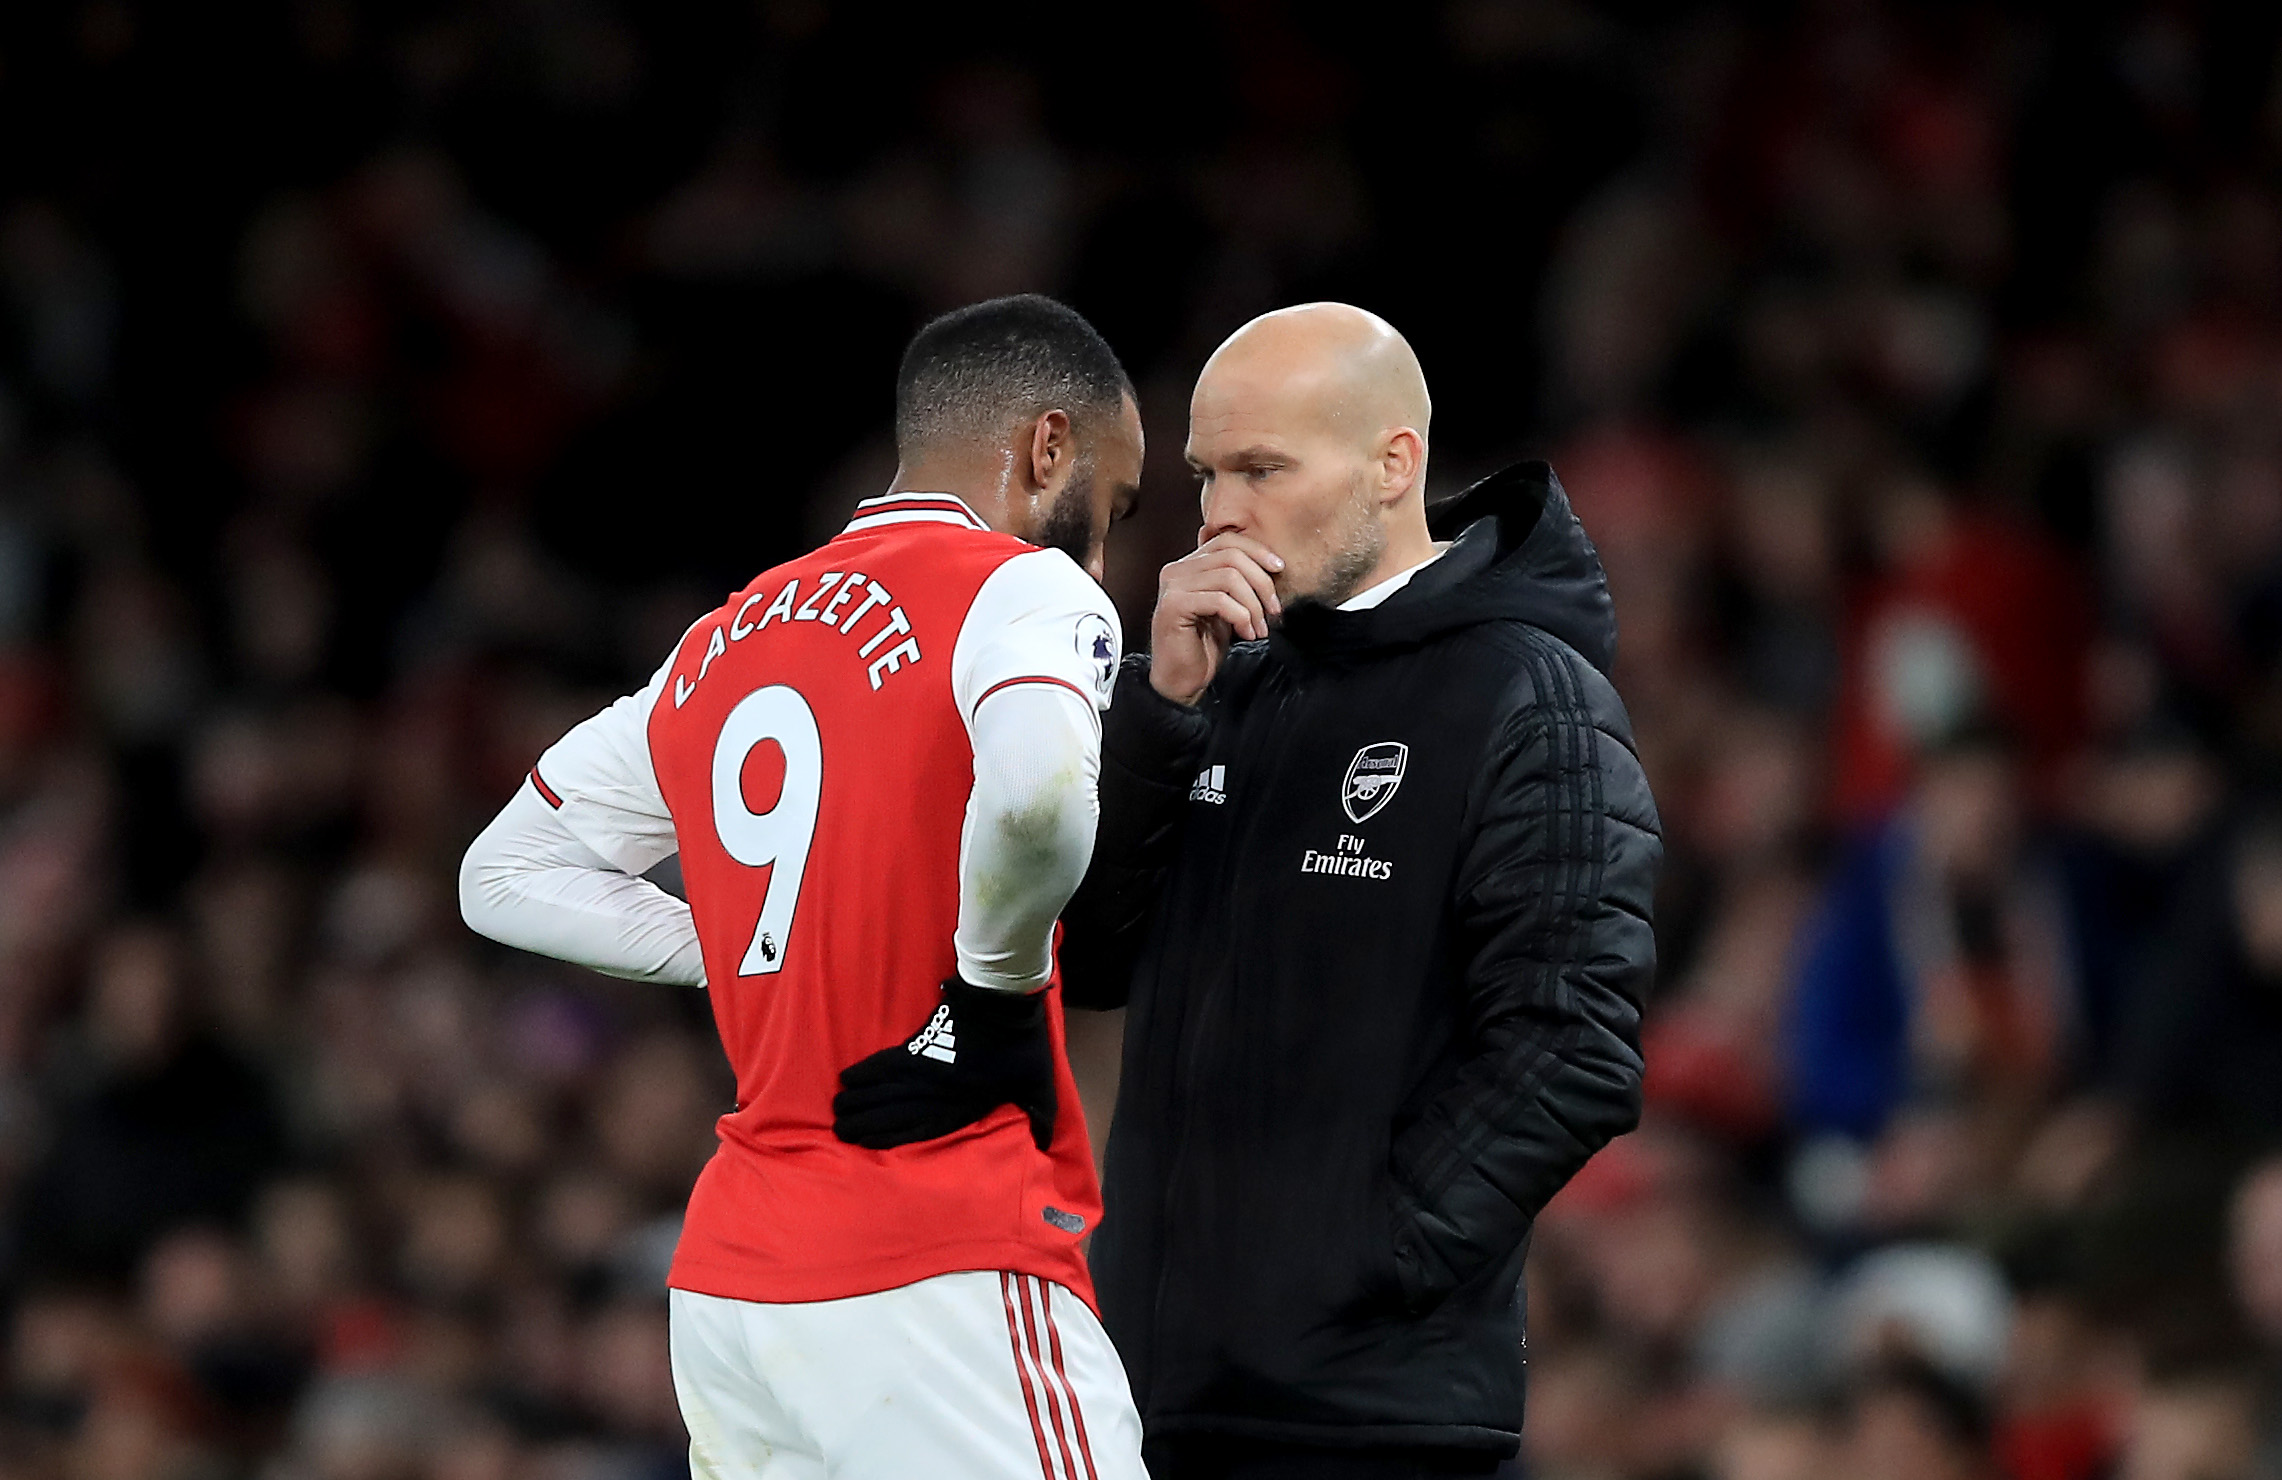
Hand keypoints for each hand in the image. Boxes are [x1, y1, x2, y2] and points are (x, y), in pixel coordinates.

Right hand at [832, 978, 1057, 1150]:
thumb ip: (1041, 1115)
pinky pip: (886, 1062)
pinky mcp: (919, 1042)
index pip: (923, 1127)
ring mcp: (926, 1066)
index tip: (866, 1145)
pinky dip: (867, 1070)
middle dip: (866, 1123)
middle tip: (840, 1130)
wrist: (1004, 1001)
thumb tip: (1047, 1145)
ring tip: (837, 1109)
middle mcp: (939, 1090)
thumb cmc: (1024, 1045)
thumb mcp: (1039, 1084)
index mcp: (965, 1104)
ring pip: (885, 1087)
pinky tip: (849, 1077)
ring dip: (860, 1099)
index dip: (892, 1138)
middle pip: (895, 1110)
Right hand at [1150, 533, 1283, 705]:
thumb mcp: (1228, 607)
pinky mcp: (1174, 606)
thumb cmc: (1204, 646)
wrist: (1181, 681)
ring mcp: (1173, 587)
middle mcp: (1176, 570)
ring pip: (1229, 577)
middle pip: (1231, 556)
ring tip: (1260, 628)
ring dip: (1253, 605)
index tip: (1280, 569)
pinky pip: (1219, 600)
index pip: (1227, 540)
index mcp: (1189, 565)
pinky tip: (1246, 634)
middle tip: (1274, 610)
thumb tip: (1272, 565)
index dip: (1257, 550)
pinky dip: (1241, 617)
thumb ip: (1238, 582)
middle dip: (1261, 582)